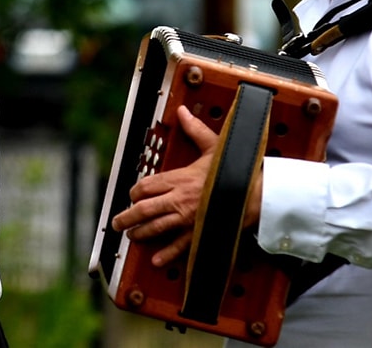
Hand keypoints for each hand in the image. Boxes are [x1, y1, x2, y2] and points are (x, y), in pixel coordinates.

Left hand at [111, 105, 220, 266]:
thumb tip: (183, 112)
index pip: (146, 186)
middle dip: (126, 217)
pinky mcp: (198, 233)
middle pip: (143, 210)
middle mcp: (178, 199)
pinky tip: (156, 260)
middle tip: (117, 222)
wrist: (254, 193)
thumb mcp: (214, 146)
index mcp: (179, 177)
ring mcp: (187, 218)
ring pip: (155, 228)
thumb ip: (195, 130)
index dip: (134, 192)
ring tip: (131, 236)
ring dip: (140, 233)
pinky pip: (178, 246)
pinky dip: (166, 254)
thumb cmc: (234, 169)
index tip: (131, 195)